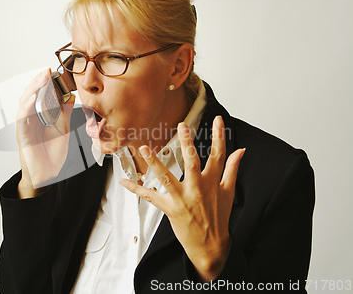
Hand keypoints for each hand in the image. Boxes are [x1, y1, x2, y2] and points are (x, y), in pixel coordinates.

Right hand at [16, 68, 75, 198]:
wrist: (48, 175)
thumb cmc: (52, 155)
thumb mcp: (64, 130)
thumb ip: (65, 114)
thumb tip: (70, 96)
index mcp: (39, 116)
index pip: (40, 95)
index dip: (44, 83)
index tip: (54, 72)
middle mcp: (30, 119)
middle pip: (30, 95)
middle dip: (38, 81)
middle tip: (47, 71)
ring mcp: (25, 126)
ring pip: (24, 103)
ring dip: (32, 89)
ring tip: (41, 78)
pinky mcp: (22, 135)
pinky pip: (22, 118)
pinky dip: (27, 106)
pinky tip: (33, 98)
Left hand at [120, 116, 244, 281]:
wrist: (211, 245)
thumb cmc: (219, 217)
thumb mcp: (229, 191)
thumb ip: (232, 169)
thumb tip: (241, 150)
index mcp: (213, 182)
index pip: (218, 155)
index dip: (219, 136)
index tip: (217, 120)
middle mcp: (198, 188)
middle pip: (192, 162)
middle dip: (186, 143)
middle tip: (181, 126)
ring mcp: (183, 198)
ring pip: (167, 177)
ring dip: (154, 162)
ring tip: (144, 148)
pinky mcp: (170, 209)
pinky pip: (150, 197)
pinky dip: (136, 189)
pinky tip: (124, 181)